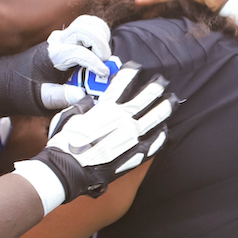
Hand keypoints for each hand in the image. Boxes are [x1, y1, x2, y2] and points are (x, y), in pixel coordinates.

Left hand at [20, 18, 108, 111]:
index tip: (104, 73)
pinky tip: (100, 51)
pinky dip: (99, 33)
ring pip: (87, 23)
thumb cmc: (28, 91)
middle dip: (99, 44)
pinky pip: (87, 26)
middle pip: (84, 28)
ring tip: (103, 56)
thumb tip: (79, 95)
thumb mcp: (43, 100)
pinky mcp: (68, 37)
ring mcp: (63, 37)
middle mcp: (58, 42)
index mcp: (53, 56)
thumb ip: (60, 98)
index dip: (94, 62)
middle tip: (104, 63)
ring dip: (101, 36)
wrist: (12, 79)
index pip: (77, 52)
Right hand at [26, 61, 175, 200]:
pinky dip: (160, 136)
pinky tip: (164, 130)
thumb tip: (89, 102)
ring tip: (172, 101)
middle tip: (162, 81)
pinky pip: (153, 143)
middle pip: (145, 99)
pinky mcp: (134, 155)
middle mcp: (122, 120)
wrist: (68, 170)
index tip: (137, 67)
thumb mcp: (69, 116)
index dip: (131, 73)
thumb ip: (82, 106)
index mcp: (106, 109)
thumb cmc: (65, 143)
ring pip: (154, 119)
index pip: (122, 84)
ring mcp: (130, 138)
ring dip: (165, 108)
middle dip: (155, 88)